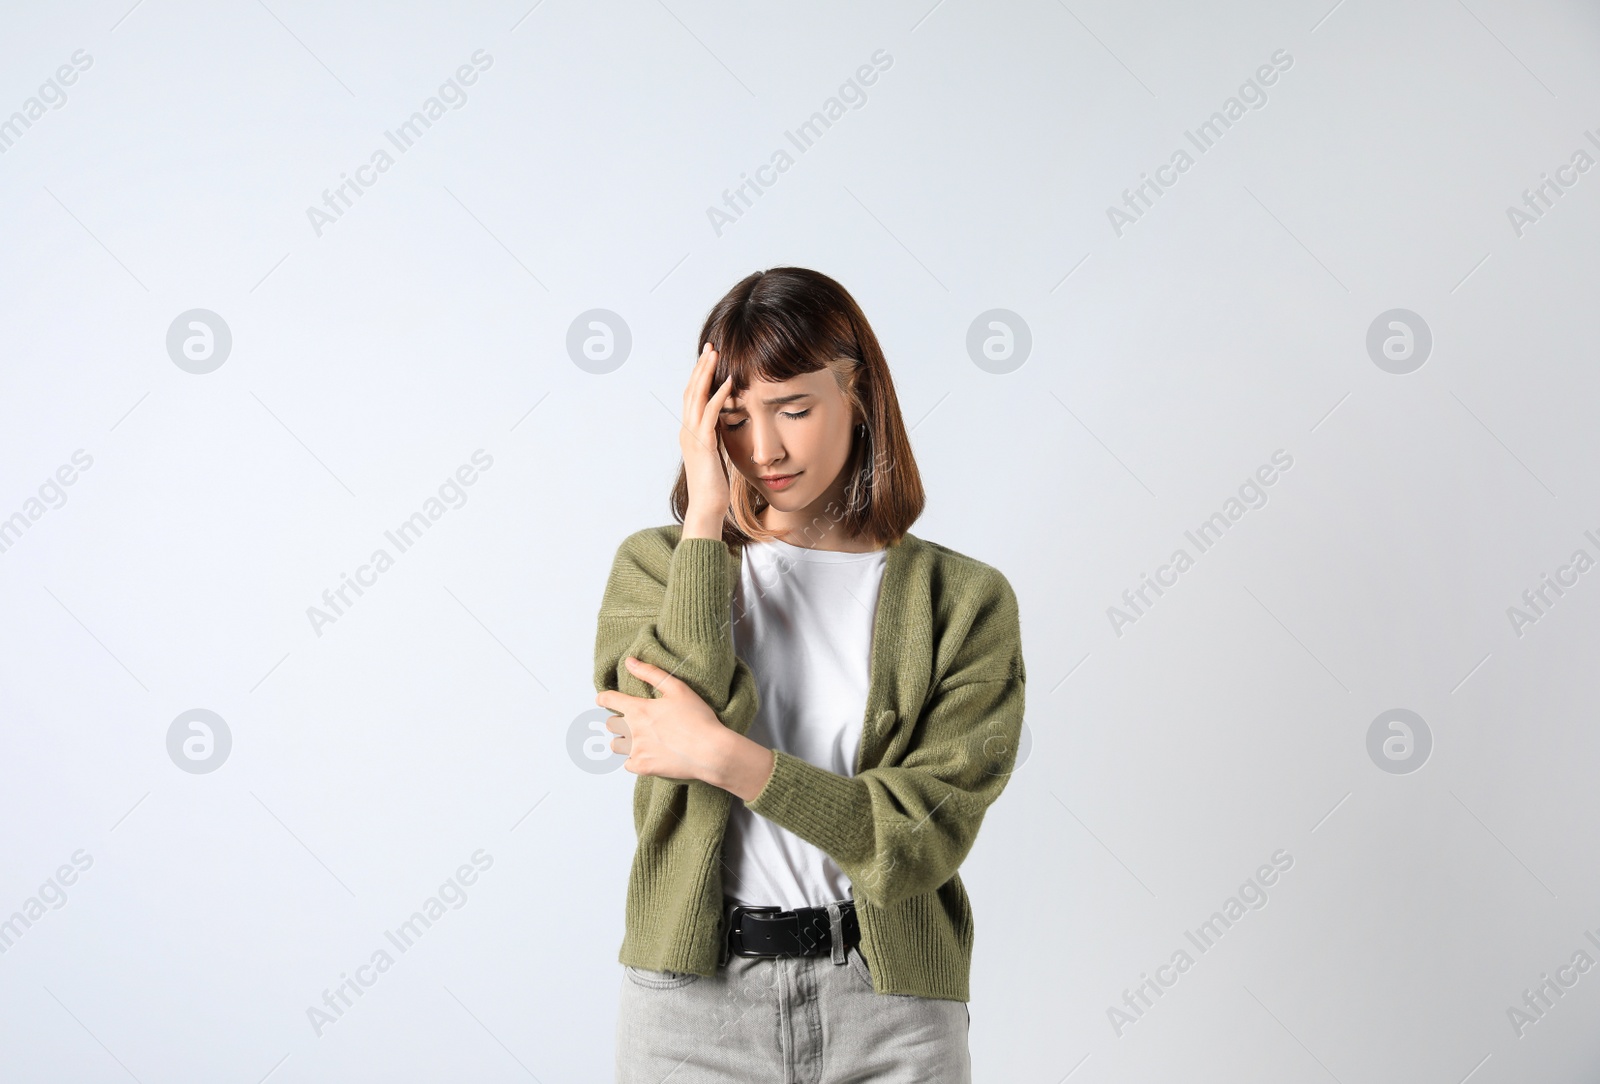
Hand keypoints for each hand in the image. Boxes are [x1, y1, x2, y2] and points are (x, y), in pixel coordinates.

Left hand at [597, 656, 735, 782]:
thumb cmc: (697, 719)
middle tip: (630, 722)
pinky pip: (627, 765)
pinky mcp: (643, 768)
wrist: (710, 751)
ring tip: (636, 740)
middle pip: (610, 724)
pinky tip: (644, 755)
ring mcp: (636, 751)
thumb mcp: (677, 688)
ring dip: (622, 741)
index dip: (603, 698)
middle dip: (617, 721)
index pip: (609, 700)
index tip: (601, 699)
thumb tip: (630, 661)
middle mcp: (632, 730)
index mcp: (638, 709)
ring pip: (615, 745)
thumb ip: (651, 673)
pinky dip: (632, 760)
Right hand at [681, 342, 735, 537]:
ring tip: (716, 354)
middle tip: (710, 346)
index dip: (699, 375)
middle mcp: (687, 430)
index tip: (709, 357)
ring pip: (697, 397)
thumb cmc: (714, 485)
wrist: (707, 507)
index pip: (692, 396)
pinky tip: (729, 383)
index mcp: (690, 431)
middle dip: (701, 367)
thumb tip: (727, 425)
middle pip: (691, 390)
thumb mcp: (716, 454)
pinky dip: (719, 397)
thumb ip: (717, 437)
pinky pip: (710, 415)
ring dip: (706, 374)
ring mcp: (692, 437)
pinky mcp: (703, 445)